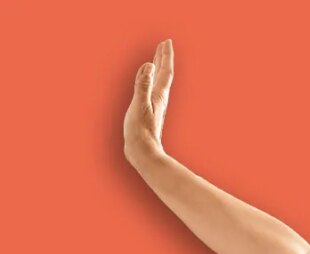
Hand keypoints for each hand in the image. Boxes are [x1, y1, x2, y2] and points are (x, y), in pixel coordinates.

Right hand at [124, 40, 172, 160]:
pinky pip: (151, 90)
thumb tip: (149, 65)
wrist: (143, 152)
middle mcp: (159, 99)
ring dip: (158, 69)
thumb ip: (143, 84)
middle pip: (163, 74)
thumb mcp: (139, 104)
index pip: (164, 71)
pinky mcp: (149, 112)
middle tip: (165, 44)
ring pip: (158, 82)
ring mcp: (155, 105)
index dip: (165, 56)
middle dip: (163, 58)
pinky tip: (148, 84)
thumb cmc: (140, 131)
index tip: (167, 41)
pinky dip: (150, 81)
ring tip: (157, 59)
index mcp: (158, 95)